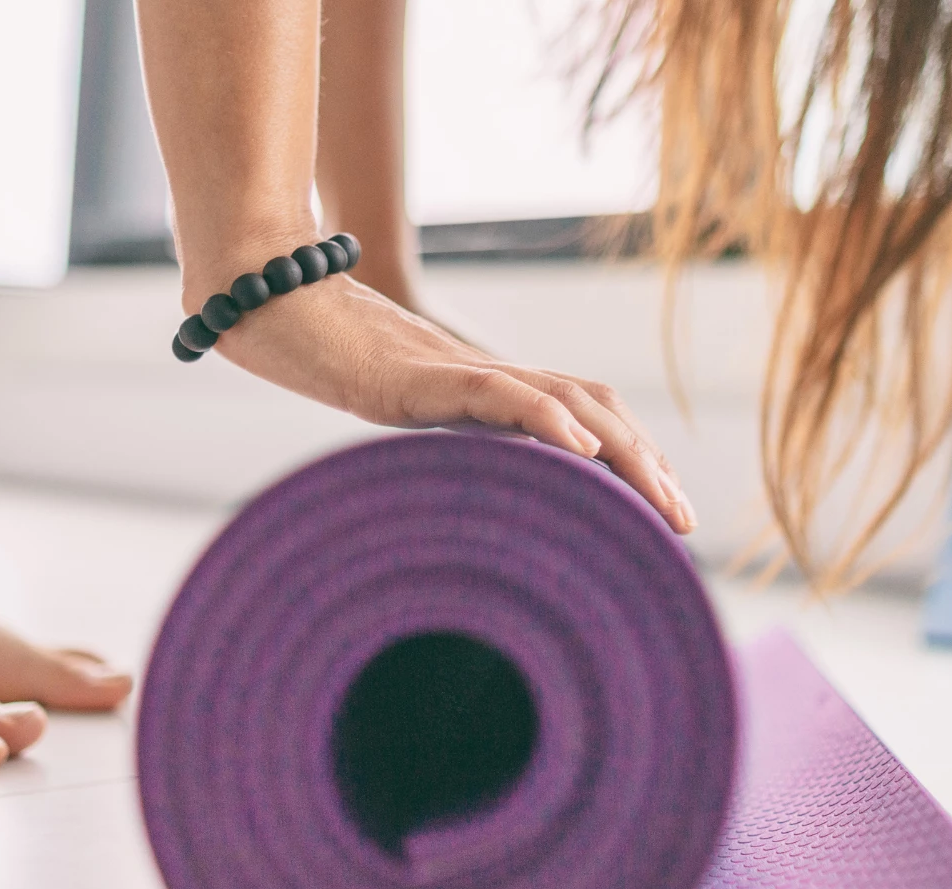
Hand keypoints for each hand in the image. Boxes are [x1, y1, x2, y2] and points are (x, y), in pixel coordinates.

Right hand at [205, 270, 696, 533]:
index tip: (665, 510)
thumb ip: (421, 441)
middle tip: (685, 526)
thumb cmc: (315, 355)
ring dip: (623, 452)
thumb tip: (436, 509)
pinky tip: (580, 449)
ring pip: (565, 401)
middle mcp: (485, 374)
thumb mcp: (383, 416)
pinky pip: (497, 393)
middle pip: (595, 408)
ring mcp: (458, 371)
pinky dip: (547, 418)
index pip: (582, 414)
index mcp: (484, 388)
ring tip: (660, 502)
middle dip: (648, 467)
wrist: (265, 298)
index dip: (632, 455)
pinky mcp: (423, 376)